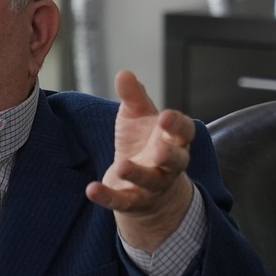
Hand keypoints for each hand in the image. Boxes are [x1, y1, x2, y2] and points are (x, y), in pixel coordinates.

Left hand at [85, 70, 195, 252]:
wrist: (145, 185)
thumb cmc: (144, 142)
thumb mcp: (137, 117)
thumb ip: (133, 97)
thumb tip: (124, 73)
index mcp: (174, 140)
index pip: (184, 131)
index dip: (177, 124)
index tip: (166, 116)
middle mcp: (168, 165)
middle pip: (176, 161)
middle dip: (169, 156)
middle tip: (159, 151)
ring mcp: (152, 186)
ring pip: (150, 182)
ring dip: (137, 174)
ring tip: (122, 165)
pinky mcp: (133, 201)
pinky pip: (122, 201)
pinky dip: (108, 196)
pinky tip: (91, 189)